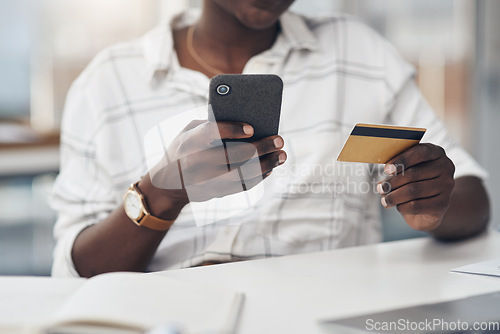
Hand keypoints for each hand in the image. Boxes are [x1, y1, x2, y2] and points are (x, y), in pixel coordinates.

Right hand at [144, 120, 286, 214]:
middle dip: (260, 148)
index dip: (231, 130)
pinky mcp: (215, 194)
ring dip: (266, 165)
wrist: (166, 184)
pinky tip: (270, 166)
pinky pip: (242, 186)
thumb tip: (248, 123)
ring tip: (281, 155)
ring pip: (242, 175)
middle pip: (233, 157)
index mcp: (187, 143)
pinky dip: (259, 176)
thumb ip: (211, 123)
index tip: (251, 128)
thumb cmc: (184, 148)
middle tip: (279, 139)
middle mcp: (195, 164)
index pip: (209, 134)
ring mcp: (205, 183)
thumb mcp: (188, 131)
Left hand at [377, 143, 454, 230]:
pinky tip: (398, 207)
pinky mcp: (443, 204)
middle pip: (414, 174)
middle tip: (380, 188)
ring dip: (394, 197)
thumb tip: (382, 181)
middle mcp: (446, 167)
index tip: (387, 169)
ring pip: (413, 191)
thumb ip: (396, 170)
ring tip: (385, 200)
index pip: (421, 152)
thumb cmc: (413, 182)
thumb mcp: (406, 171)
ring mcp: (447, 186)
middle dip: (392, 182)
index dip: (402, 160)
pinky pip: (416, 206)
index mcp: (436, 152)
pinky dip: (402, 207)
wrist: (427, 207)